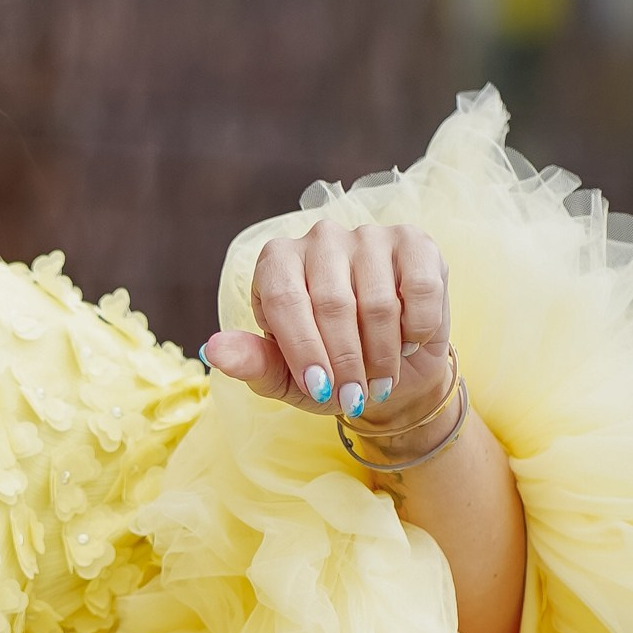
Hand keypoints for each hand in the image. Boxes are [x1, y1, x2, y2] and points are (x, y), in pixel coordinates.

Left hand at [203, 218, 451, 429]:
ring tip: (379, 379)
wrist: (388, 370)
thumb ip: (252, 363)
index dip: (303, 349)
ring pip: (379, 302)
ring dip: (382, 355)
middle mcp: (319, 238)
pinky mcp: (414, 242)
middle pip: (332, 304)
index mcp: (277, 262)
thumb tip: (213, 350)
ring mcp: (368, 235)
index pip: (285, 300)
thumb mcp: (285, 377)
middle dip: (345, 362)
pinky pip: (420, 289)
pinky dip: (417, 329)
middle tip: (354, 397)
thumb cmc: (327, 371)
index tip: (320, 389)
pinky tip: (408, 342)